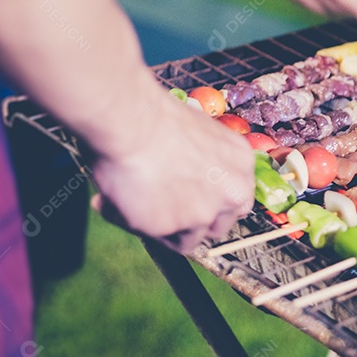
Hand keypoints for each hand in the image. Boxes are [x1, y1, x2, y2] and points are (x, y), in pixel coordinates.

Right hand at [89, 90, 254, 253]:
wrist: (130, 121)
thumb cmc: (155, 118)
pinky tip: (115, 202)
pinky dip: (136, 226)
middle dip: (194, 222)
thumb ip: (204, 165)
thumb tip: (184, 182)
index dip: (215, 205)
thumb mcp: (199, 137)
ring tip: (135, 202)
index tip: (195, 203)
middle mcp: (232, 191)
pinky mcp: (174, 228)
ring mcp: (205, 212)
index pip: (238, 200)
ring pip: (189, 238)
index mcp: (241, 163)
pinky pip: (155, 238)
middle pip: (219, 224)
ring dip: (165, 228)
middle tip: (165, 210)